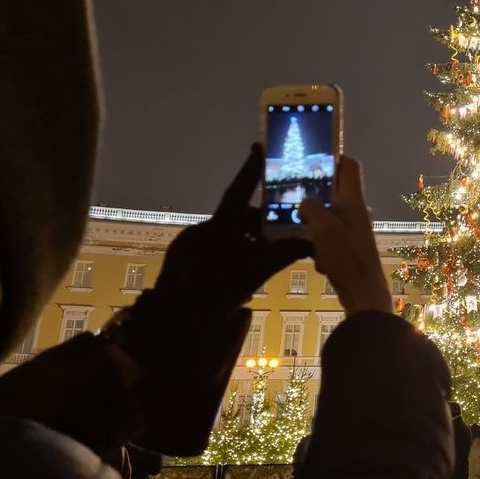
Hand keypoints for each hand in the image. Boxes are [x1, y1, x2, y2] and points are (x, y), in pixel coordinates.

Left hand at [105, 145, 311, 454]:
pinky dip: (234, 259)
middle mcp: (200, 234)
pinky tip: (246, 276)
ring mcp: (189, 251)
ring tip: (269, 260)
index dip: (250, 169)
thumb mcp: (252, 276)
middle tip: (282, 233)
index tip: (259, 146)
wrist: (169, 332)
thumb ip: (282, 255)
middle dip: (260, 225)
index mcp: (215, 229)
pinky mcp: (184, 267)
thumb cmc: (210, 297)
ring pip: (228, 240)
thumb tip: (310, 241)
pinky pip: (216, 254)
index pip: (238, 191)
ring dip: (248, 245)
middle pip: (237, 220)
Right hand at [300, 158, 392, 314]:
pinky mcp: (350, 249)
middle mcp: (356, 212)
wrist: (364, 294)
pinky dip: (321, 246)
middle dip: (315, 196)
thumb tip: (305, 203)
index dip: (333, 158)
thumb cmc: (346, 256)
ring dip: (314, 224)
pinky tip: (316, 259)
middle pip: (336, 192)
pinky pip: (331, 239)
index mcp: (353, 200)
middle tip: (292, 198)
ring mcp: (354, 231)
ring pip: (330, 217)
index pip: (350, 166)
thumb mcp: (322, 228)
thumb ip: (311, 208)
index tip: (311, 161)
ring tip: (297, 230)